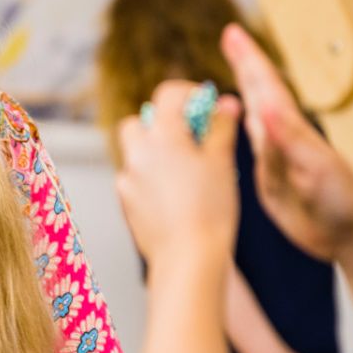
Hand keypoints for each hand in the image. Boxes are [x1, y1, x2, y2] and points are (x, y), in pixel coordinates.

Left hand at [115, 79, 244, 266]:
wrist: (187, 258)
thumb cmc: (210, 209)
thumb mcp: (222, 162)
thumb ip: (221, 127)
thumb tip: (226, 104)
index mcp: (163, 135)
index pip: (167, 94)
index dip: (188, 93)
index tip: (206, 106)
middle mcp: (138, 153)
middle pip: (139, 122)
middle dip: (161, 124)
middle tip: (190, 139)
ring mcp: (127, 179)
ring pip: (136, 153)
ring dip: (155, 153)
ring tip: (186, 172)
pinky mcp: (126, 203)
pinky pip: (135, 179)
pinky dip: (150, 179)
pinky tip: (174, 196)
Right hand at [221, 24, 352, 261]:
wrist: (351, 236)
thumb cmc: (344, 202)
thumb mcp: (319, 169)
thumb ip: (290, 140)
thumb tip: (265, 108)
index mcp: (294, 131)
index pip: (267, 87)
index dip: (250, 60)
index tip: (234, 34)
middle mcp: (282, 139)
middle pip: (259, 93)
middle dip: (244, 64)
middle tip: (231, 36)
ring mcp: (275, 159)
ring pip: (252, 116)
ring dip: (242, 89)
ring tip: (234, 67)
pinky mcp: (268, 181)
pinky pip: (248, 148)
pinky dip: (238, 128)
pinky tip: (235, 120)